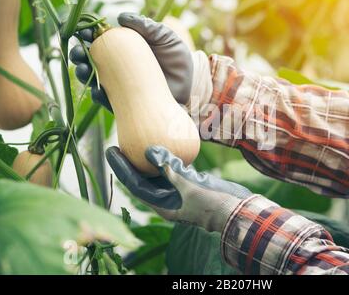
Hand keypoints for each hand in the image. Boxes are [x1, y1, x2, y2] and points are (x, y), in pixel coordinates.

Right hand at [69, 13, 193, 110]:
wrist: (191, 84)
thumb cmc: (178, 58)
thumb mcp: (165, 37)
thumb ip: (146, 26)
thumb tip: (121, 17)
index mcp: (126, 48)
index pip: (102, 40)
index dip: (90, 36)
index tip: (85, 33)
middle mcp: (119, 67)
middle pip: (92, 60)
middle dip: (80, 56)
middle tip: (78, 53)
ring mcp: (121, 85)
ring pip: (95, 80)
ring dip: (84, 75)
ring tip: (82, 70)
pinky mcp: (126, 102)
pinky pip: (108, 101)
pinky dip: (99, 96)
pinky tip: (96, 91)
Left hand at [106, 146, 252, 231]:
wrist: (236, 210)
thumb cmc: (213, 204)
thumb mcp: (190, 187)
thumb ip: (170, 169)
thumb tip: (149, 150)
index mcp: (161, 204)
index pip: (134, 184)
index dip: (122, 167)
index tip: (112, 149)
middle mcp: (166, 198)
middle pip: (142, 177)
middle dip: (130, 161)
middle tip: (119, 141)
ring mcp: (178, 191)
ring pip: (157, 172)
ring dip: (148, 157)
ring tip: (137, 138)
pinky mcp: (190, 184)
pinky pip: (174, 168)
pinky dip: (169, 156)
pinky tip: (166, 140)